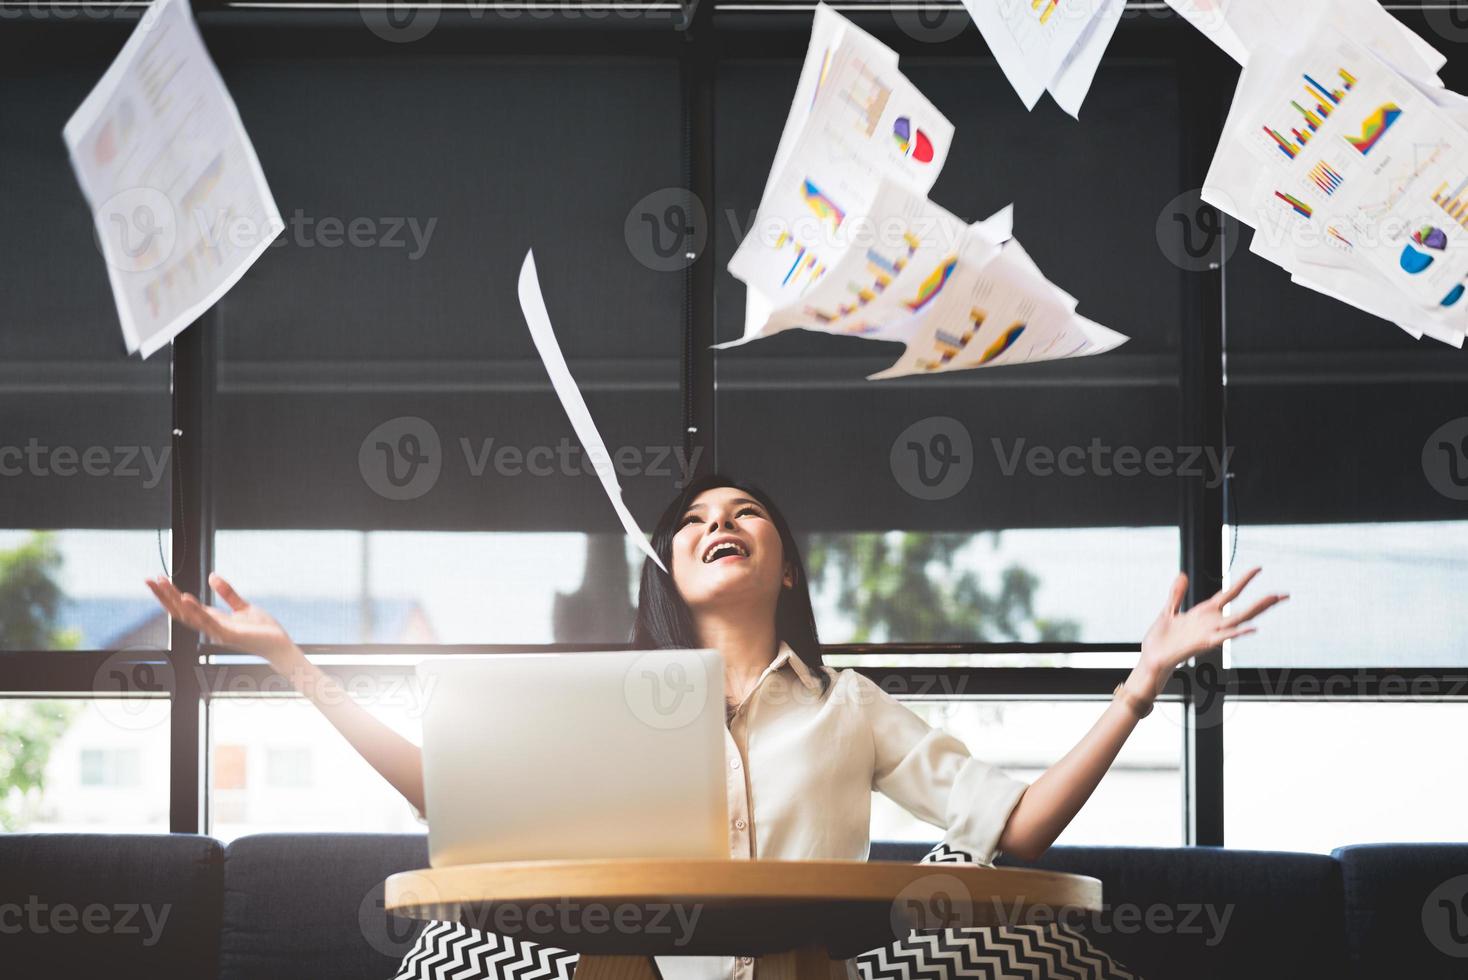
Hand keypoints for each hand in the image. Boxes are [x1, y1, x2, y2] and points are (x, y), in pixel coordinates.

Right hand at [145, 573, 296, 664]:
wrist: (279, 645)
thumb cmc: (262, 629)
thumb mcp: (242, 606)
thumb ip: (227, 593)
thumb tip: (211, 576)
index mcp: (212, 620)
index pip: (184, 606)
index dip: (169, 594)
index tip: (157, 578)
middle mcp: (210, 627)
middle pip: (180, 611)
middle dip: (163, 595)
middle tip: (149, 579)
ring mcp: (217, 632)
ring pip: (189, 616)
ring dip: (174, 600)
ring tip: (162, 583)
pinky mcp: (229, 635)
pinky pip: (208, 623)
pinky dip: (196, 611)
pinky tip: (186, 598)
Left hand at [1136, 567, 1286, 688]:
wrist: (1151, 657)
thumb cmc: (1160, 639)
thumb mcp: (1169, 609)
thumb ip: (1177, 593)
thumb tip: (1182, 574)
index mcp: (1205, 613)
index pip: (1230, 593)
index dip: (1244, 581)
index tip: (1258, 568)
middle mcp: (1212, 623)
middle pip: (1243, 609)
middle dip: (1263, 602)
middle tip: (1284, 594)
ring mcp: (1210, 633)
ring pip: (1238, 620)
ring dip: (1257, 610)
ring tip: (1273, 599)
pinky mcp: (1203, 643)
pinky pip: (1223, 637)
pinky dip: (1237, 633)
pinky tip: (1252, 628)